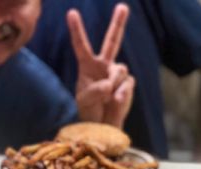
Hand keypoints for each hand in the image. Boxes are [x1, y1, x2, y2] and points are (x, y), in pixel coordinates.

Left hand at [67, 4, 133, 126]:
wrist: (103, 125)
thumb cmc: (89, 111)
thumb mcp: (84, 100)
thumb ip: (95, 90)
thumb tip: (110, 85)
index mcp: (88, 66)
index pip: (82, 46)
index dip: (78, 30)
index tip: (72, 13)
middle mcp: (104, 66)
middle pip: (112, 42)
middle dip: (118, 24)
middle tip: (123, 7)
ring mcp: (117, 75)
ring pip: (120, 68)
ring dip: (114, 82)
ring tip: (109, 96)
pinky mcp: (128, 85)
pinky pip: (128, 83)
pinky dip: (122, 93)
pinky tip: (116, 101)